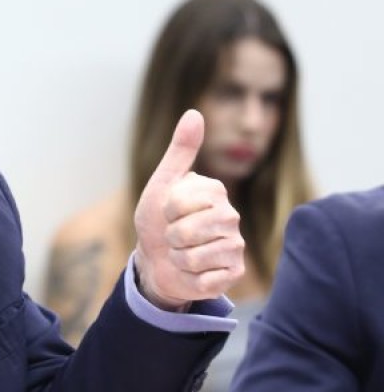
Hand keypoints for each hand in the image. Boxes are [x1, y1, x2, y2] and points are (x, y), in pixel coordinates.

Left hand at [133, 109, 244, 310]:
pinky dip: (189, 277)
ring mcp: (235, 246)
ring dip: (177, 258)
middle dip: (170, 236)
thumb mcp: (163, 183)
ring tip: (181, 252)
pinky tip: (193, 271)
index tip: (168, 211)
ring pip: (193, 257)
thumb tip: (195, 112)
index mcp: (215, 191)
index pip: (180, 203)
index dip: (165, 210)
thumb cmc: (158, 219)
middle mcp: (231, 217)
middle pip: (188, 231)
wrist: (156, 259)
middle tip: (174, 235)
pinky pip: (204, 279)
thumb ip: (180, 150)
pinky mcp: (233, 273)